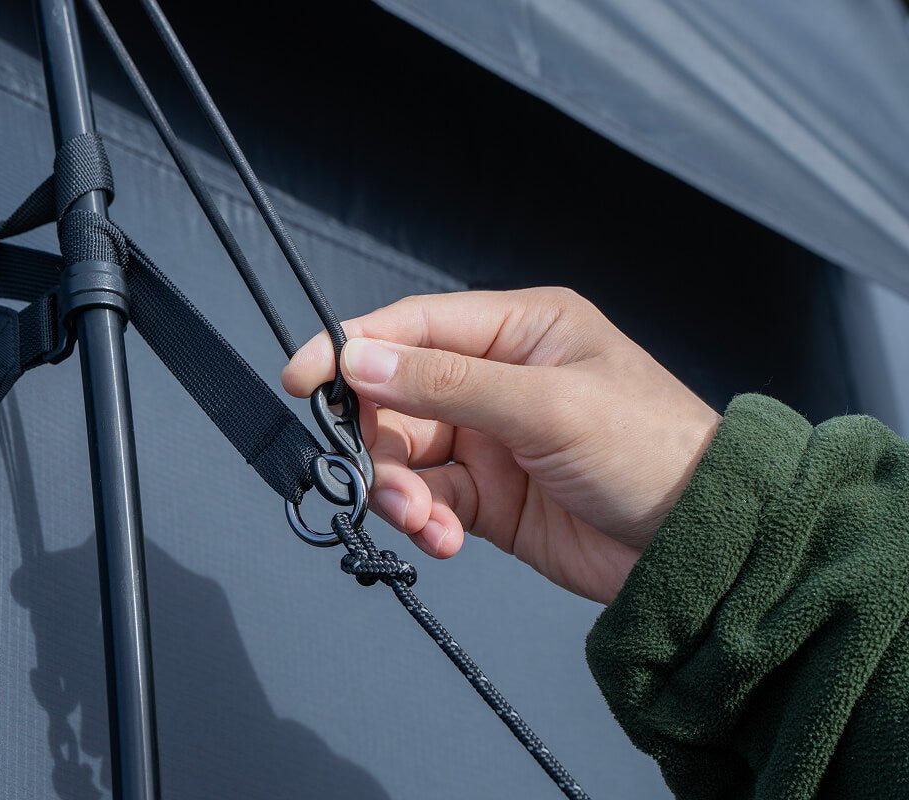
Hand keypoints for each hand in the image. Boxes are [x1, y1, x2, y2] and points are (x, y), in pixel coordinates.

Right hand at [282, 289, 719, 603]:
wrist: (703, 546)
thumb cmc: (650, 450)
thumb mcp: (547, 405)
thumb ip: (447, 383)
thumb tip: (360, 358)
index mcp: (517, 330)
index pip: (411, 327)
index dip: (351, 348)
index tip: (301, 377)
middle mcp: (496, 378)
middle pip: (396, 398)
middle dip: (380, 443)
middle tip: (385, 483)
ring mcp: (489, 439)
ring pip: (404, 456)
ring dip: (400, 492)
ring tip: (428, 522)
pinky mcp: (487, 496)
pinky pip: (428, 501)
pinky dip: (425, 522)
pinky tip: (444, 539)